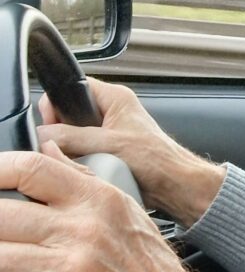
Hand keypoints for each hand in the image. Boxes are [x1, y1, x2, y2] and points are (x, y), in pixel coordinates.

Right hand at [37, 77, 224, 226]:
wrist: (175, 184)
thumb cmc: (157, 159)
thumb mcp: (108, 143)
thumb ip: (71, 136)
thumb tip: (41, 134)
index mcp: (115, 98)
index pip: (73, 88)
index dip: (56, 104)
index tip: (50, 123)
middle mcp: (111, 111)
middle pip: (68, 114)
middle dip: (60, 131)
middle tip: (61, 146)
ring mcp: (109, 132)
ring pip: (72, 136)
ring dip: (69, 149)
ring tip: (77, 160)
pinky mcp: (108, 151)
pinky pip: (81, 153)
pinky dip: (77, 161)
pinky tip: (83, 169)